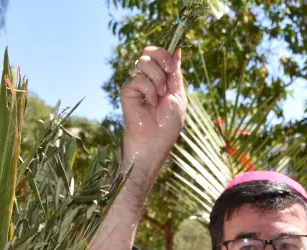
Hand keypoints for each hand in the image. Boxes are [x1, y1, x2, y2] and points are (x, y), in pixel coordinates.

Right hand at [121, 46, 185, 176]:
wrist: (155, 141)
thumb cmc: (168, 124)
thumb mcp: (178, 95)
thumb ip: (176, 74)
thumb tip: (177, 51)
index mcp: (161, 78)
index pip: (159, 54)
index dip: (166, 53)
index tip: (173, 65)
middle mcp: (147, 78)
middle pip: (149, 52)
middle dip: (162, 59)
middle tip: (168, 74)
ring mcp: (136, 83)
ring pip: (144, 62)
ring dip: (157, 79)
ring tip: (159, 97)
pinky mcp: (127, 90)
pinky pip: (139, 78)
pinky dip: (149, 91)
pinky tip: (150, 105)